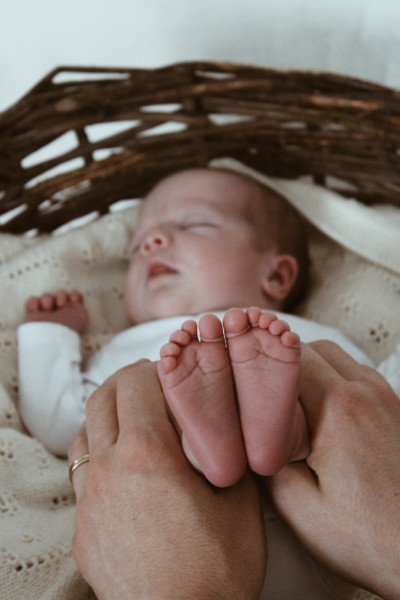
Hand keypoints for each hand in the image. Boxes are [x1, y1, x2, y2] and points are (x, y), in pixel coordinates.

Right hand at [24, 289, 87, 333]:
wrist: (51, 339)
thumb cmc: (69, 329)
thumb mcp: (81, 317)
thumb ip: (80, 305)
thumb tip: (75, 297)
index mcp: (72, 313)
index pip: (74, 298)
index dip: (74, 296)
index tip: (74, 299)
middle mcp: (60, 313)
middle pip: (60, 294)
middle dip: (61, 296)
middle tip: (61, 304)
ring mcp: (46, 314)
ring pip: (46, 296)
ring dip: (48, 299)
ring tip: (48, 308)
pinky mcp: (32, 316)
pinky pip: (32, 301)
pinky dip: (34, 302)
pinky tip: (38, 309)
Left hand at [68, 360, 266, 599]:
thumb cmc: (217, 572)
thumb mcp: (240, 500)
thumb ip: (229, 451)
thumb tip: (227, 426)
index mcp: (147, 455)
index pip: (135, 382)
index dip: (155, 368)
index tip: (170, 372)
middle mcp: (108, 472)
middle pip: (102, 399)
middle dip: (127, 382)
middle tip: (152, 386)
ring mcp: (88, 503)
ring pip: (84, 435)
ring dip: (107, 418)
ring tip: (135, 424)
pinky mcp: (83, 531)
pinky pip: (82, 477)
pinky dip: (100, 458)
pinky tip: (125, 474)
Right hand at [268, 341, 399, 599]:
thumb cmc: (374, 536)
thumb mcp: (301, 509)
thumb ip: (265, 463)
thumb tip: (247, 437)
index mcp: (338, 407)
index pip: (289, 355)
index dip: (258, 363)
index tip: (239, 379)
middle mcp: (365, 391)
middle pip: (310, 348)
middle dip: (280, 366)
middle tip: (258, 395)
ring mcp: (385, 397)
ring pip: (334, 358)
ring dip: (307, 373)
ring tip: (287, 408)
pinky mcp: (395, 409)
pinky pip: (355, 376)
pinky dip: (332, 383)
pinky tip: (319, 417)